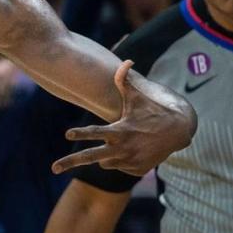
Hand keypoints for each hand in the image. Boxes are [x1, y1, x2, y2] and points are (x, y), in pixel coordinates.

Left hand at [52, 60, 192, 175]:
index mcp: (120, 131)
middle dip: (69, 162)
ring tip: (121, 142)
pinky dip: (121, 160)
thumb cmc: (155, 110)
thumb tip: (124, 62)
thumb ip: (126, 81)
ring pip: (104, 162)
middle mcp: (122, 149)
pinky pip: (119, 166)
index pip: (96, 132)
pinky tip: (133, 149)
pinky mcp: (136, 170)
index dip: (81, 133)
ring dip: (106, 154)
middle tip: (53, 168)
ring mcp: (129, 162)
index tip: (67, 134)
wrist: (179, 132)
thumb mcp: (139, 97)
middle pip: (90, 157)